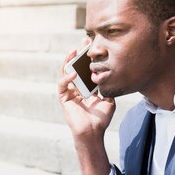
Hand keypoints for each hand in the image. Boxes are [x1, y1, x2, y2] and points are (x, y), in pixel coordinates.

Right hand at [59, 48, 113, 174]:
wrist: (93, 132)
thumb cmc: (101, 119)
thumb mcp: (109, 100)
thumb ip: (108, 89)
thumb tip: (112, 77)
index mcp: (87, 87)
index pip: (86, 68)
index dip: (88, 57)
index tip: (93, 46)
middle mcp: (77, 87)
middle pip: (75, 66)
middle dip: (78, 54)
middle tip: (84, 42)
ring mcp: (69, 92)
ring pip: (66, 72)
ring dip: (69, 61)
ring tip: (74, 52)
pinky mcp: (64, 98)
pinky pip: (62, 85)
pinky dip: (66, 78)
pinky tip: (73, 73)